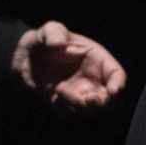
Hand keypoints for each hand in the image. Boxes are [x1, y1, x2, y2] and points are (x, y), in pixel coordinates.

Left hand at [13, 21, 127, 114]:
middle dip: (102, 103)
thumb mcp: (49, 30)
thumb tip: (56, 43)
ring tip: (59, 89)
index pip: (117, 74)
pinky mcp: (68, 104)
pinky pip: (72, 114)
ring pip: (91, 110)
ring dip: (77, 105)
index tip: (113, 91)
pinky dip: (64, 109)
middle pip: (111, 99)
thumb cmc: (43, 40)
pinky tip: (52, 96)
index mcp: (97, 59)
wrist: (26, 58)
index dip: (118, 84)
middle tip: (87, 99)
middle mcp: (94, 79)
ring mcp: (82, 93)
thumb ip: (54, 33)